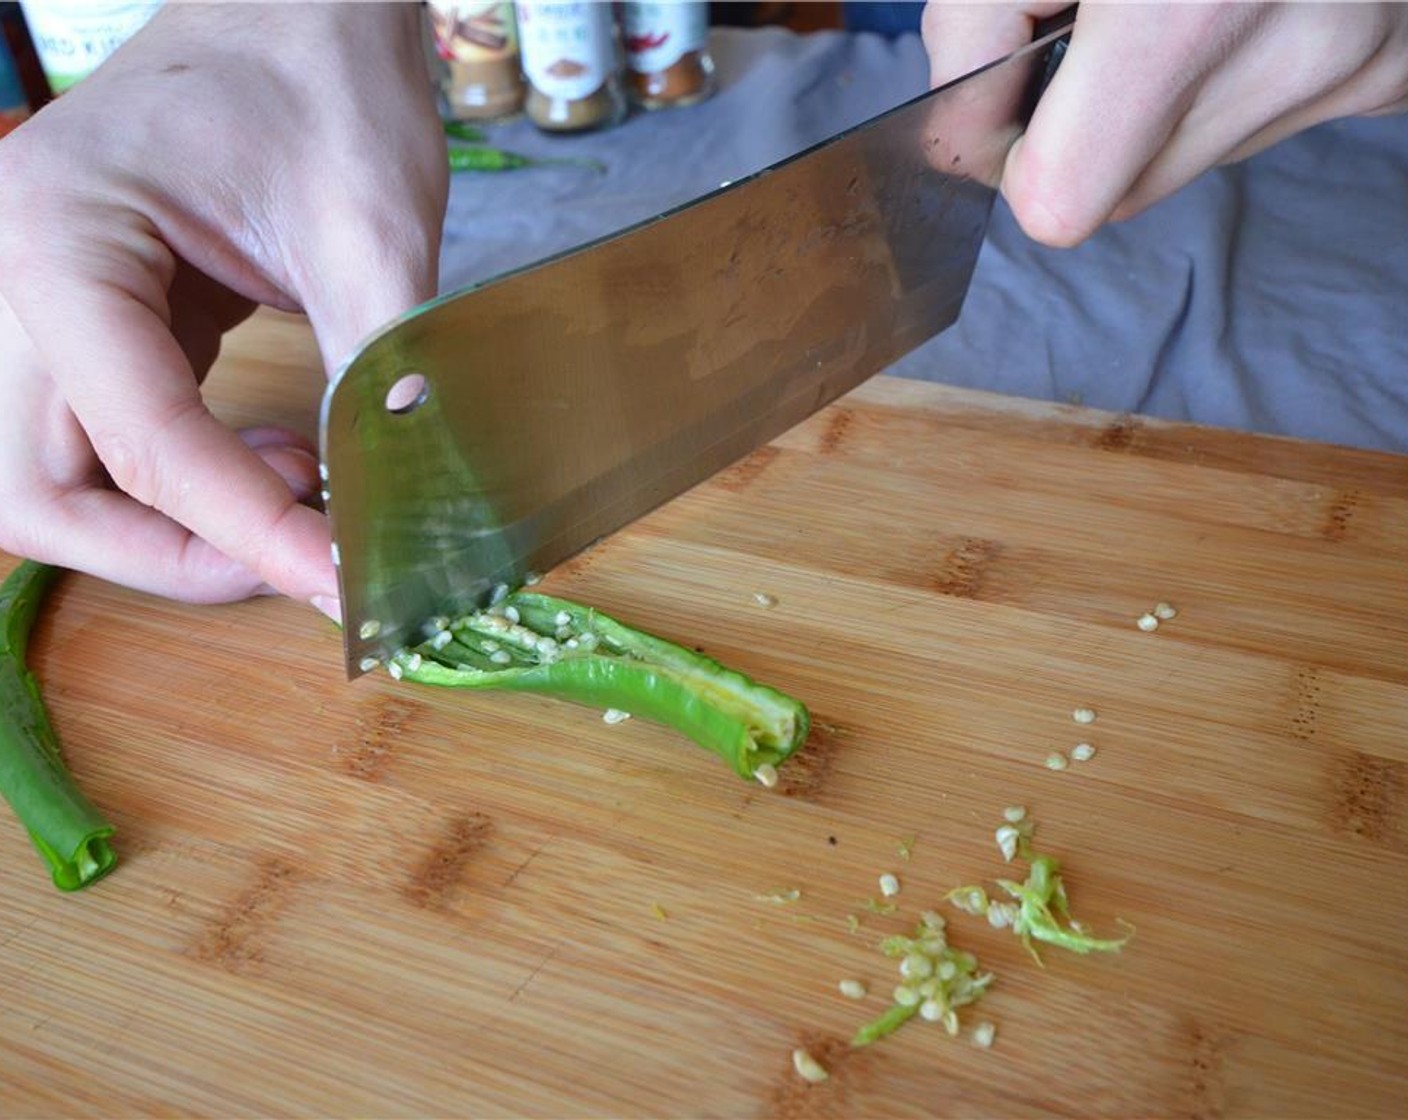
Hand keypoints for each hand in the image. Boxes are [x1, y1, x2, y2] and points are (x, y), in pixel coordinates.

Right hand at [0, 3, 447, 615]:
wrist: (298, 10)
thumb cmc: (324, 80)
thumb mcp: (367, 229)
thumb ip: (376, 371)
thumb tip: (399, 502)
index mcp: (61, 235)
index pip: (138, 436)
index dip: (246, 531)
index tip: (341, 582)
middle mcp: (9, 272)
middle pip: (37, 487)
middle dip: (169, 552)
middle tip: (296, 560)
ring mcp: (30, 295)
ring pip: (47, 481)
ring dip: (161, 528)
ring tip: (285, 497)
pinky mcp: (81, 315)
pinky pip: (93, 440)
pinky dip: (174, 482)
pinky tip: (268, 460)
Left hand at [923, 2, 1407, 245]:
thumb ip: (970, 22)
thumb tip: (971, 122)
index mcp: (1185, 10)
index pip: (1060, 199)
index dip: (1012, 156)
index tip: (1009, 93)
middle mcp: (1293, 50)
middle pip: (1124, 190)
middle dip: (1087, 125)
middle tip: (1102, 18)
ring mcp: (1360, 60)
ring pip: (1195, 155)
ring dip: (1162, 97)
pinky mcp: (1397, 60)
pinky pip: (1274, 113)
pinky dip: (1237, 73)